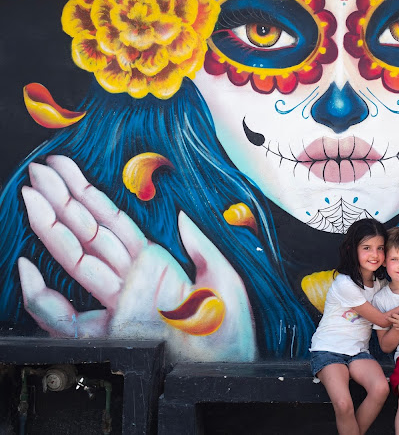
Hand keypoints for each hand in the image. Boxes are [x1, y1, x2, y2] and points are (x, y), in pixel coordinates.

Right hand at [18, 155, 255, 360]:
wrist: (230, 368)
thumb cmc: (230, 328)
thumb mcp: (223, 277)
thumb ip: (200, 245)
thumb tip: (181, 215)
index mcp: (156, 264)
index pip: (114, 222)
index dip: (90, 195)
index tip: (69, 171)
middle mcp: (132, 280)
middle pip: (89, 233)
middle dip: (63, 200)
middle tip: (40, 170)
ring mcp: (118, 304)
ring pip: (76, 260)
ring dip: (51, 228)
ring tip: (30, 197)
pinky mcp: (111, 333)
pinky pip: (65, 317)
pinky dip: (42, 296)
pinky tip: (27, 268)